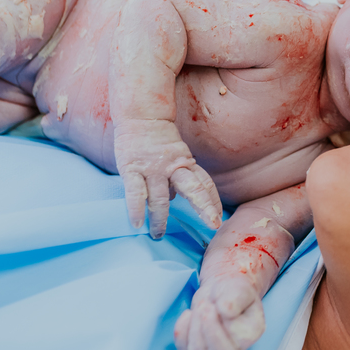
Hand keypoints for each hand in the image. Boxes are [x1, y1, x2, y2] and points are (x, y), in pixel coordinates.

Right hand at [112, 118, 223, 237]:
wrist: (141, 114)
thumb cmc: (157, 138)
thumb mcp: (174, 154)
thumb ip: (176, 176)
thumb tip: (172, 198)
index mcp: (186, 162)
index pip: (205, 184)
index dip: (213, 201)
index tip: (217, 218)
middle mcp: (173, 166)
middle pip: (194, 189)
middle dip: (205, 209)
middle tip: (213, 226)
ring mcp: (153, 168)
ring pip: (161, 198)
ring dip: (160, 220)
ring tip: (158, 234)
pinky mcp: (132, 169)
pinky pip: (135, 193)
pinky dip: (136, 210)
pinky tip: (137, 224)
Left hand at [174, 274, 265, 349]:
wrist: (218, 291)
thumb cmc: (232, 290)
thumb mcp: (240, 287)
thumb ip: (237, 297)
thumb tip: (226, 311)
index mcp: (251, 333)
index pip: (238, 337)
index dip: (223, 319)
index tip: (218, 302)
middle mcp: (235, 348)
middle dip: (207, 325)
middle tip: (206, 304)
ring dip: (194, 324)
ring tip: (201, 306)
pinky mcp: (196, 348)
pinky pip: (183, 348)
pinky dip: (181, 330)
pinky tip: (188, 314)